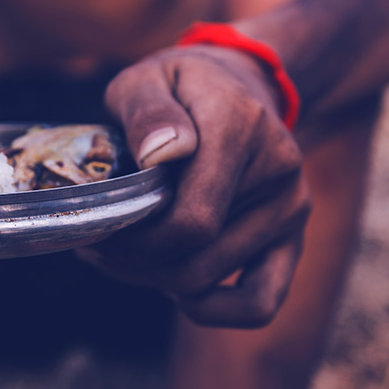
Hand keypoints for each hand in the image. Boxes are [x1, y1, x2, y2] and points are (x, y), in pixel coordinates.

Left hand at [79, 45, 310, 327]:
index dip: (135, 242)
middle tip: (99, 246)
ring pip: (211, 280)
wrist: (236, 84)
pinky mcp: (293, 236)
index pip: (191, 220)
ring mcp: (292, 207)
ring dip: (156, 279)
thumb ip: (147, 111)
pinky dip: (212, 309)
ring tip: (127, 253)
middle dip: (135, 263)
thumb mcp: (146, 79)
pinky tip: (177, 289)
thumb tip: (160, 153)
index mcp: (241, 126)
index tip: (96, 232)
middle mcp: (279, 170)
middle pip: (196, 259)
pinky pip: (260, 302)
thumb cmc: (178, 88)